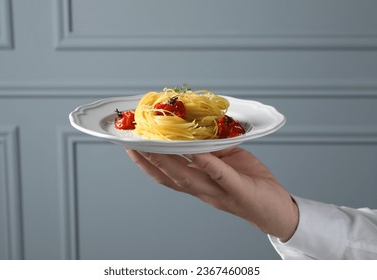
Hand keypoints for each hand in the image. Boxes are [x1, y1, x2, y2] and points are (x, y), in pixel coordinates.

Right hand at [126, 146, 298, 240]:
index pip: (167, 175)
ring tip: (150, 145)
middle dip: (147, 160)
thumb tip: (196, 134)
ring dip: (166, 161)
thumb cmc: (250, 184)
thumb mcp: (227, 163)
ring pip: (186, 178)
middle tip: (131, 144)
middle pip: (169, 177)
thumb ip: (211, 151)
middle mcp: (202, 190)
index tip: (132, 146)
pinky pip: (219, 175)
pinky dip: (205, 162)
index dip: (147, 162)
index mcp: (199, 184)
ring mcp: (218, 192)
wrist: (275, 209)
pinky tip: (194, 149)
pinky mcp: (237, 190)